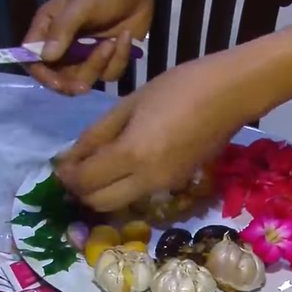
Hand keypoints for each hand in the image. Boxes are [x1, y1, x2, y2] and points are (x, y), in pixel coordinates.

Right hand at [24, 0, 155, 95]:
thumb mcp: (81, 6)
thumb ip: (63, 29)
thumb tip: (46, 57)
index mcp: (47, 30)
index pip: (33, 60)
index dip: (42, 75)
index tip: (56, 83)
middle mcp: (62, 46)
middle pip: (57, 78)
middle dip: (72, 83)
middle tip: (85, 86)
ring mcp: (84, 56)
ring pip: (84, 79)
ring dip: (99, 65)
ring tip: (112, 43)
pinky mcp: (105, 61)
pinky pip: (108, 74)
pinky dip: (118, 59)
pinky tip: (124, 38)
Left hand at [55, 53, 261, 210]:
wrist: (231, 93)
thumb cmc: (178, 87)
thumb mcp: (129, 104)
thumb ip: (96, 134)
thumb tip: (71, 158)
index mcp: (133, 155)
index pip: (85, 181)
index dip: (66, 175)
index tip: (59, 164)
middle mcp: (147, 181)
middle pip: (99, 203)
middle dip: (80, 190)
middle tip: (75, 168)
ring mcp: (165, 187)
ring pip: (119, 203)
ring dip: (101, 191)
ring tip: (97, 164)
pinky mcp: (178, 185)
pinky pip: (139, 194)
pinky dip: (122, 186)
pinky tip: (123, 163)